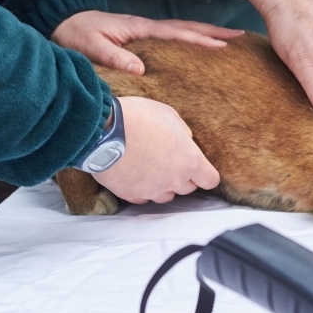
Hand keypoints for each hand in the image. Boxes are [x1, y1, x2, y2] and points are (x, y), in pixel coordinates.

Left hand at [52, 11, 243, 74]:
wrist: (66, 25)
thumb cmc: (78, 36)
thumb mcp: (92, 47)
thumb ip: (115, 57)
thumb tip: (142, 69)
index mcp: (140, 29)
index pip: (176, 34)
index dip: (199, 39)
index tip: (221, 45)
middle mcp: (148, 29)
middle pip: (187, 28)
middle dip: (213, 32)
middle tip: (239, 37)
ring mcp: (148, 34)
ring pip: (183, 32)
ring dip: (207, 35)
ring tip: (231, 42)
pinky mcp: (145, 40)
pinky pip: (174, 40)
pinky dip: (192, 41)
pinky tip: (202, 49)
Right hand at [92, 97, 219, 203]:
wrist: (102, 131)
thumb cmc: (137, 118)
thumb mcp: (168, 115)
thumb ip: (182, 132)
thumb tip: (185, 140)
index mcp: (189, 160)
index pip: (210, 180)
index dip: (205, 175)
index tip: (200, 171)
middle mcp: (174, 180)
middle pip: (188, 189)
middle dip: (182, 176)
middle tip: (169, 160)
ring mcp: (153, 191)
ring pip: (166, 196)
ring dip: (163, 185)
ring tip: (149, 167)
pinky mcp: (132, 195)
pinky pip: (143, 197)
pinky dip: (141, 189)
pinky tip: (134, 173)